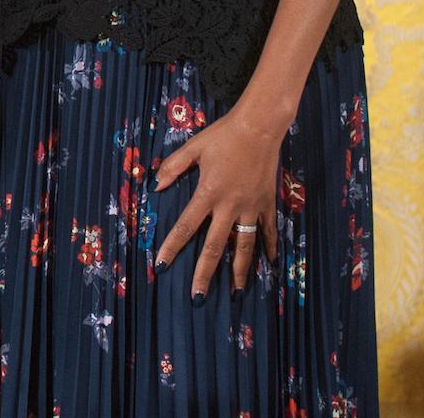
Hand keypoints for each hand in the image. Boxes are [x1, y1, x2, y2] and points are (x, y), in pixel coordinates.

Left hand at [151, 108, 282, 295]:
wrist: (260, 126)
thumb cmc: (224, 135)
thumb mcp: (194, 147)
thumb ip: (173, 166)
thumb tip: (155, 185)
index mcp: (208, 193)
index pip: (186, 226)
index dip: (172, 247)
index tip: (161, 266)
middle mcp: (230, 206)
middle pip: (214, 246)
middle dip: (205, 273)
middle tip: (198, 298)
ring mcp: (251, 207)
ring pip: (244, 246)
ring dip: (239, 271)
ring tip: (236, 293)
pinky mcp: (267, 203)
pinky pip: (268, 230)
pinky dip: (268, 247)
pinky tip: (269, 264)